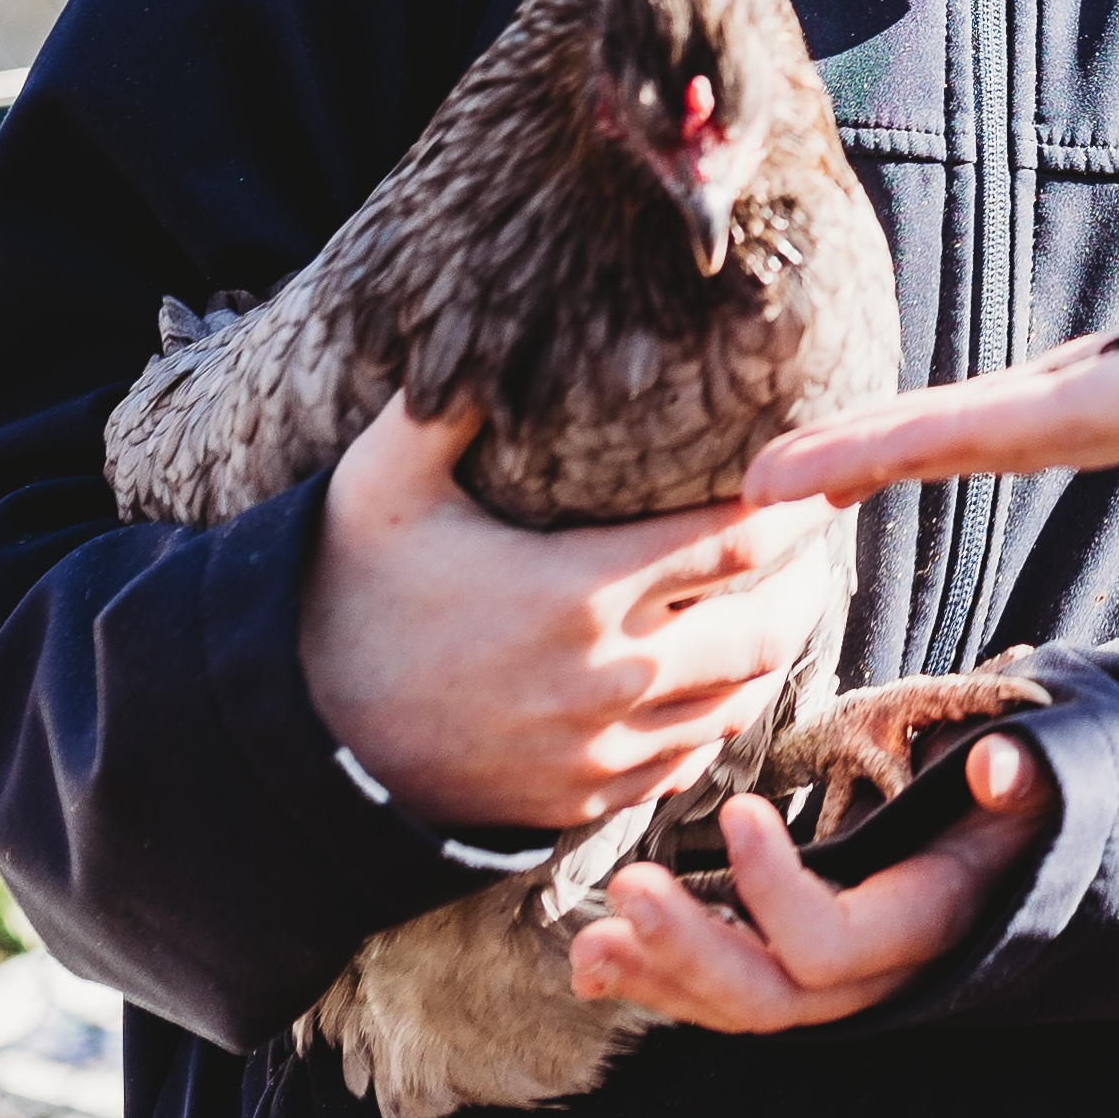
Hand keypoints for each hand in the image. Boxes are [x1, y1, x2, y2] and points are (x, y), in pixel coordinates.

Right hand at [298, 394, 837, 833]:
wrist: (295, 737)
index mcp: (578, 591)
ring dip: (772, 654)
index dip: (796, 513)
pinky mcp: (579, 799)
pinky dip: (718, 720)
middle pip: (766, 633)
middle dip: (806, 584)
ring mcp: (597, 749)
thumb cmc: (344, 595)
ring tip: (781, 603)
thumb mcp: (380, 488)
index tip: (823, 482)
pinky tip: (717, 680)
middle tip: (814, 545)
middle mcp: (605, 679)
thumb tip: (477, 318)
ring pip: (738, 704)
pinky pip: (686, 763)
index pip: (736, 546)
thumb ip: (439, 407)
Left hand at [557, 731, 1057, 1030]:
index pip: (836, 942)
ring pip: (741, 1008)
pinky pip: (729, 997)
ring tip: (589, 943)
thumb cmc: (1026, 806)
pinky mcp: (806, 976)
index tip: (739, 810)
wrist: (1029, 852)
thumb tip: (995, 768)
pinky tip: (599, 965)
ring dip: (660, 977)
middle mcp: (882, 976)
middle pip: (773, 997)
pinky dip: (662, 984)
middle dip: (692, 950)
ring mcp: (841, 986)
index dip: (778, 891)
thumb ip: (1025, 774)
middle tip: (628, 887)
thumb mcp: (1040, 784)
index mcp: (930, 923)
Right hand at [747, 101, 1118, 500]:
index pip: (1073, 395)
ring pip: (1014, 431)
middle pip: (1020, 429)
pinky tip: (862, 452)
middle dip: (902, 451)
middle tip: (785, 482)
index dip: (974, 416)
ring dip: (894, 452)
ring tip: (782, 478)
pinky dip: (945, 433)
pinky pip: (1051, 414)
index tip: (884, 431)